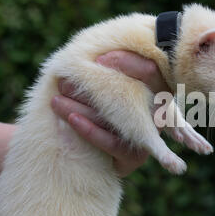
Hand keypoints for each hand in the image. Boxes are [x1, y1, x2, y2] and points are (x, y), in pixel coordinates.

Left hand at [51, 51, 169, 176]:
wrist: (102, 155)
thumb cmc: (106, 110)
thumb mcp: (112, 86)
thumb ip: (112, 69)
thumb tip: (98, 58)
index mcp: (157, 90)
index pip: (149, 70)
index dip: (126, 62)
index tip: (97, 60)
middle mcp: (158, 113)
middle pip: (130, 94)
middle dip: (95, 85)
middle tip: (65, 79)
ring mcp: (148, 137)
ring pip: (114, 118)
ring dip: (81, 107)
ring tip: (57, 99)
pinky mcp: (133, 157)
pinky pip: (111, 142)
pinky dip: (90, 130)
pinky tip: (72, 119)